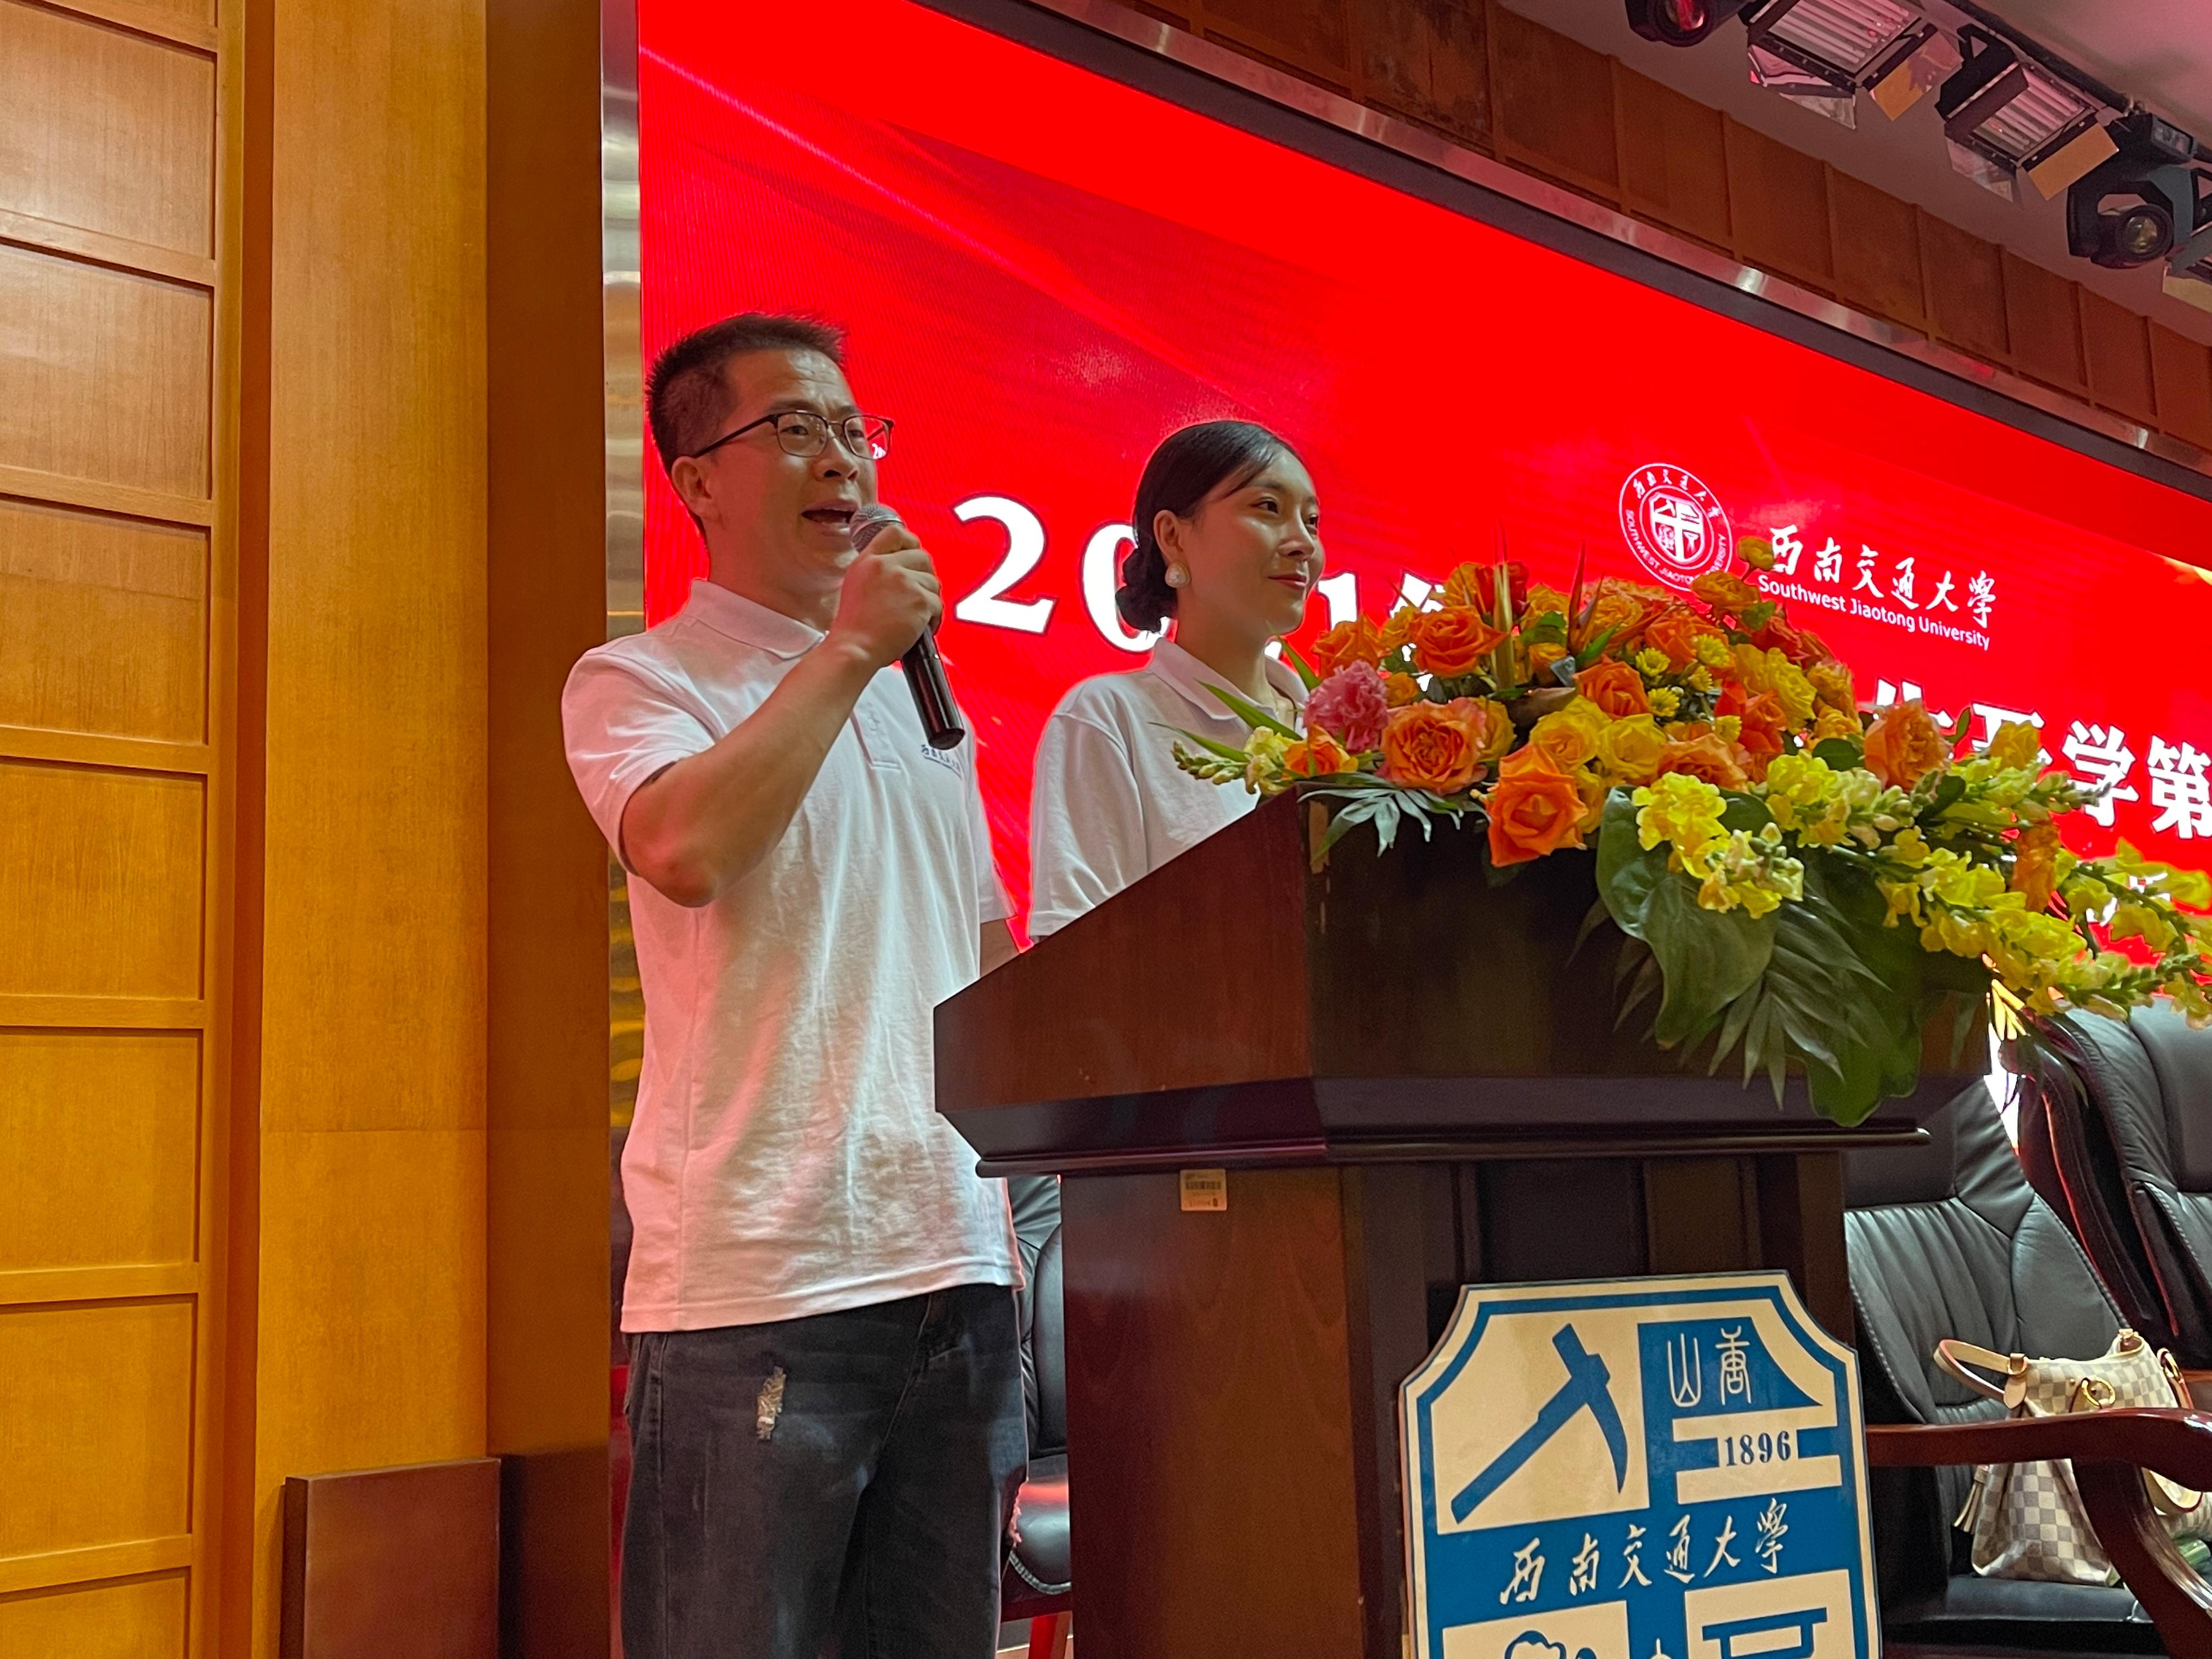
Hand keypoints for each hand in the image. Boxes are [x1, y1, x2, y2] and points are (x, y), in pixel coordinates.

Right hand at [828, 525, 941, 671]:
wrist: (854, 649)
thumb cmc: (854, 628)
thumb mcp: (856, 586)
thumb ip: (877, 571)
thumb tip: (903, 568)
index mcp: (867, 561)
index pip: (895, 533)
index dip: (911, 543)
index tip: (914, 557)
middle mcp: (885, 566)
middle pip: (922, 557)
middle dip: (925, 577)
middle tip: (919, 596)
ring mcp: (904, 581)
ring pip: (933, 583)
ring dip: (929, 601)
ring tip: (916, 618)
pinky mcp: (919, 599)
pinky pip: (938, 605)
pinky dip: (934, 619)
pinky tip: (921, 629)